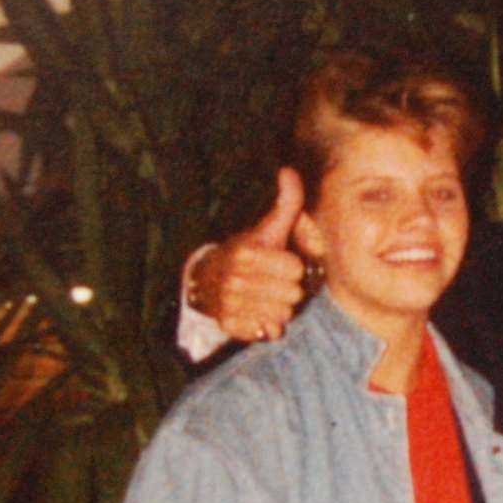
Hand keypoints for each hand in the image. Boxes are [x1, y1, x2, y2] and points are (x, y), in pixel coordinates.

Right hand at [189, 168, 305, 341]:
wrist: (207, 280)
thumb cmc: (248, 253)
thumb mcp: (267, 228)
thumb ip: (287, 202)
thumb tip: (289, 171)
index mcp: (246, 253)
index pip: (296, 270)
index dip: (293, 267)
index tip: (280, 263)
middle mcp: (234, 279)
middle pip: (293, 295)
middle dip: (288, 289)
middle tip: (273, 282)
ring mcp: (229, 304)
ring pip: (282, 315)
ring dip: (279, 308)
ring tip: (265, 296)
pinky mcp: (228, 325)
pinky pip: (266, 331)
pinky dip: (266, 325)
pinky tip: (256, 312)